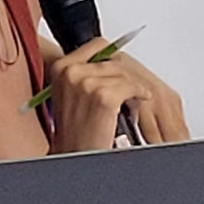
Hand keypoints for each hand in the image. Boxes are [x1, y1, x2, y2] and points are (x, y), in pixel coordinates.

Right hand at [47, 41, 188, 150]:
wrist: (74, 158)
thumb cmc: (75, 133)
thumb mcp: (73, 95)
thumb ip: (86, 75)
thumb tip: (109, 62)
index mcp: (61, 68)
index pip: (97, 46)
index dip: (114, 57)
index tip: (124, 65)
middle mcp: (71, 72)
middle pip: (113, 60)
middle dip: (129, 73)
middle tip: (137, 83)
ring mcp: (86, 83)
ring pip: (124, 73)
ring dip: (136, 83)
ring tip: (139, 93)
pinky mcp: (103, 97)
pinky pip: (131, 86)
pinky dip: (140, 92)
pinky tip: (142, 98)